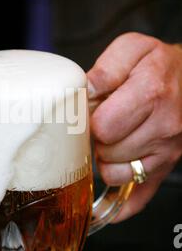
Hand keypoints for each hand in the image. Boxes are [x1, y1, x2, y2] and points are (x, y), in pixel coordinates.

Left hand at [87, 33, 181, 221]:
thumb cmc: (159, 64)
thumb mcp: (133, 49)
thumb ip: (106, 68)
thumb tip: (84, 91)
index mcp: (152, 93)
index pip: (103, 126)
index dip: (89, 120)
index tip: (92, 111)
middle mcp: (164, 127)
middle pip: (107, 151)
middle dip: (97, 138)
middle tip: (103, 123)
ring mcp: (167, 151)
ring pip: (115, 174)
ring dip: (105, 160)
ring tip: (112, 139)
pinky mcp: (166, 168)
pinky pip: (137, 198)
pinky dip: (119, 201)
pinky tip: (108, 198)